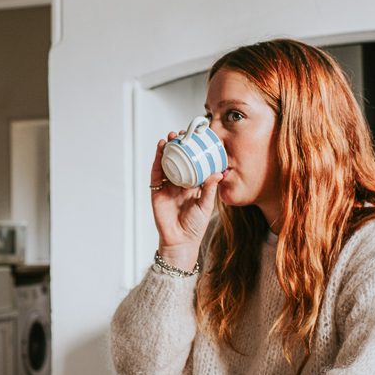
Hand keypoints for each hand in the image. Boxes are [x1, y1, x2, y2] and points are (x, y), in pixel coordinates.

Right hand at [150, 135, 221, 267]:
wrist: (180, 241)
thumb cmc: (194, 226)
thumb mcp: (206, 205)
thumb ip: (210, 189)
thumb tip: (218, 173)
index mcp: (192, 185)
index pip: (193, 163)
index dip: (193, 151)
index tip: (197, 138)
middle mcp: (179, 183)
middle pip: (178, 160)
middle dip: (179, 146)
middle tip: (183, 133)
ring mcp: (167, 186)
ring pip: (166, 163)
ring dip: (168, 149)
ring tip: (171, 137)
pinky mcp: (157, 191)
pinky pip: (156, 172)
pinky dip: (158, 160)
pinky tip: (161, 149)